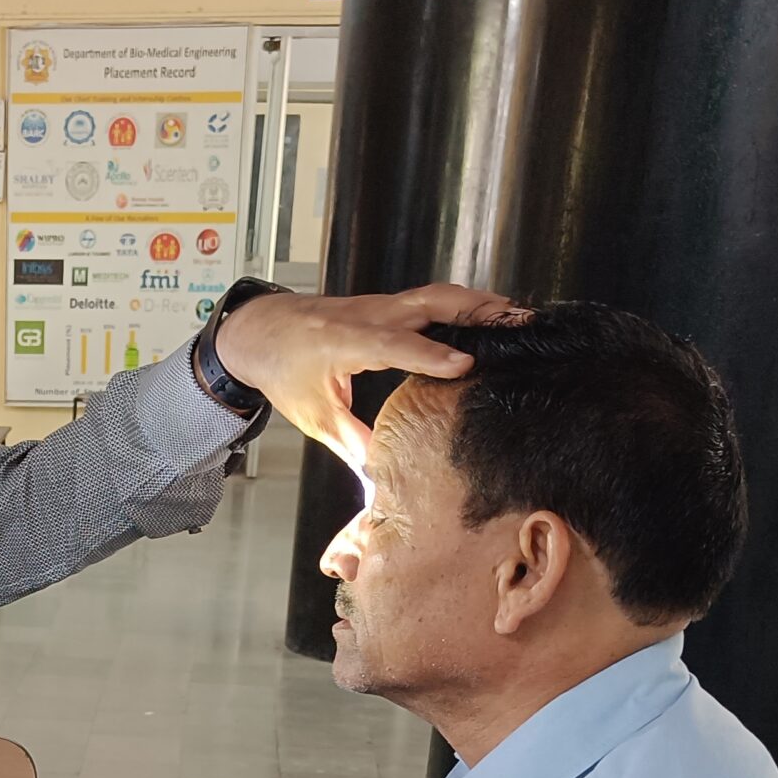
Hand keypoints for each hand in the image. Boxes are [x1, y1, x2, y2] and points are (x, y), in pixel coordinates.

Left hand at [207, 285, 511, 476]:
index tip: (465, 364)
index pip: (395, 345)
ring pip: (435, 296)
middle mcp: (368, 315)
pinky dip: (462, 304)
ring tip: (518, 316)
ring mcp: (379, 306)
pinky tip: (489, 315)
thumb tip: (382, 482)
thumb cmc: (284, 371)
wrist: (259, 331)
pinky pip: (430, 300)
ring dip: (477, 303)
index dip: (431, 355)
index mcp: (344, 341)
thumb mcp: (314, 416)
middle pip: (428, 303)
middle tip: (517, 323)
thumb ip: (353, 445)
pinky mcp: (386, 306)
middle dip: (474, 311)